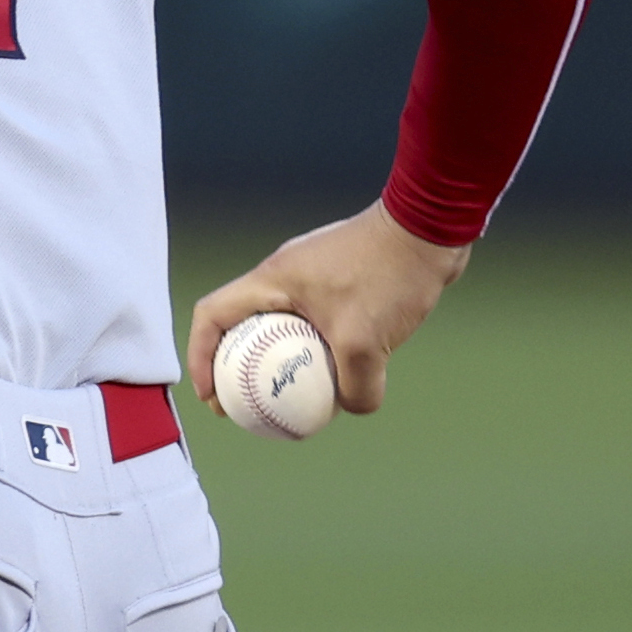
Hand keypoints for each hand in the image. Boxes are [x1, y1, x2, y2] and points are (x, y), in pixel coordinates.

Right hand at [186, 204, 471, 420]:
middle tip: (246, 405)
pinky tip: (340, 373)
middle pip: (240, 326)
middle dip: (235, 370)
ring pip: (280, 327)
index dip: (200, 358)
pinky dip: (316, 350)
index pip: (212, 316)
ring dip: (280, 361)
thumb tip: (349, 406)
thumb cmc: (390, 275)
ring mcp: (312, 276)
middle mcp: (284, 275)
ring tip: (293, 397)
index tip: (212, 397)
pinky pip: (315, 323)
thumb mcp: (366, 344)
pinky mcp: (340, 280)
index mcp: (272, 281)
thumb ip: (354, 387)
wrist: (430, 225)